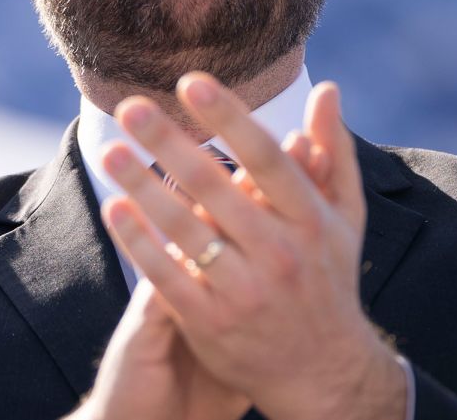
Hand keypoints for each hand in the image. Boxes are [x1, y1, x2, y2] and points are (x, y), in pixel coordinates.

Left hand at [100, 75, 405, 419]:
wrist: (325, 374)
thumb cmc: (330, 280)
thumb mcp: (345, 217)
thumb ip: (333, 153)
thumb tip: (326, 90)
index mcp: (310, 219)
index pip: (266, 158)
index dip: (228, 117)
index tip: (191, 81)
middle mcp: (279, 252)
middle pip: (216, 188)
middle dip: (170, 144)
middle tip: (131, 106)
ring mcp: (245, 290)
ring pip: (186, 230)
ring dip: (144, 187)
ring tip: (111, 151)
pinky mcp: (212, 322)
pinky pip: (168, 276)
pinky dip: (140, 243)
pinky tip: (115, 209)